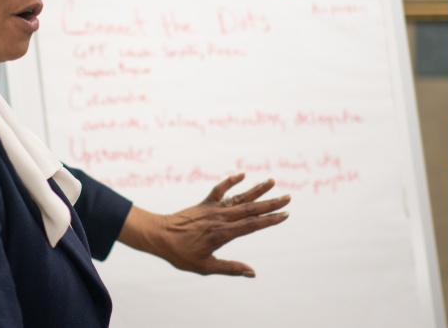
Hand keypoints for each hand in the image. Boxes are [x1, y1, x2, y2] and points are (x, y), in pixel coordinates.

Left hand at [119, 173, 290, 277]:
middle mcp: (221, 218)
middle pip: (251, 209)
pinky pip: (220, 189)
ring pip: (239, 197)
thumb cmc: (181, 254)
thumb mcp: (205, 267)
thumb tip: (252, 273)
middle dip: (271, 203)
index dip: (270, 220)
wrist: (158, 236)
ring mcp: (213, 208)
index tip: (285, 215)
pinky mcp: (205, 203)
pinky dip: (231, 181)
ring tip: (272, 181)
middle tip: (288, 197)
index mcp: (223, 234)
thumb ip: (230, 269)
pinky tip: (242, 174)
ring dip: (257, 189)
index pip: (252, 225)